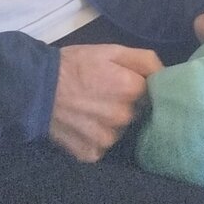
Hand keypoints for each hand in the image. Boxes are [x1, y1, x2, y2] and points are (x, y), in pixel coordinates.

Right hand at [48, 43, 162, 161]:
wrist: (35, 88)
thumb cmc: (75, 65)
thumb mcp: (111, 50)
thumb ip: (145, 60)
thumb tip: (167, 74)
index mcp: (132, 89)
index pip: (152, 93)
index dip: (139, 87)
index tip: (124, 83)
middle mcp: (124, 118)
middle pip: (136, 114)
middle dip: (126, 105)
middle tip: (104, 94)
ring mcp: (107, 139)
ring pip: (120, 132)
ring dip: (111, 123)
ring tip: (91, 109)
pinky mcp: (91, 154)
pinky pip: (103, 147)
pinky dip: (96, 138)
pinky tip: (83, 125)